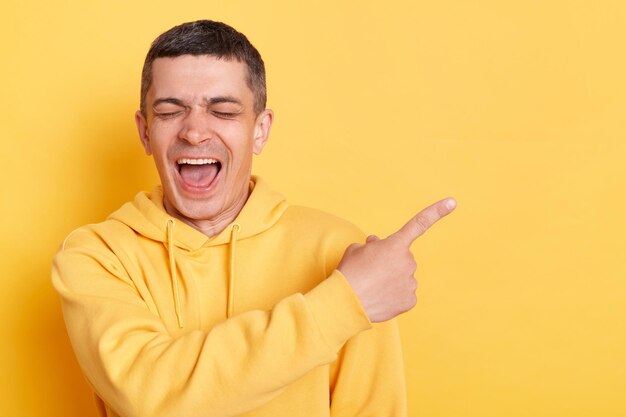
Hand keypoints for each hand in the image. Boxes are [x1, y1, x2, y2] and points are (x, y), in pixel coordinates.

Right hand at [338, 198, 455, 321]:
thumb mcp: (356, 249)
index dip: (436, 212)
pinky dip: (394, 295)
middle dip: (391, 260)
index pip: (419, 224)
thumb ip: (372, 244)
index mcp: (395, 245)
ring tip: (373, 285)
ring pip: (404, 277)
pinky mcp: (410, 301)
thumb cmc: (350, 273)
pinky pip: (404, 294)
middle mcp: (408, 262)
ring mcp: (410, 282)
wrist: (347, 302)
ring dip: (392, 278)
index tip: (452, 202)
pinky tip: (380, 297)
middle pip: (403, 257)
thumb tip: (378, 246)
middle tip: (372, 270)